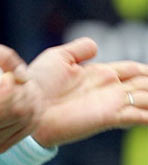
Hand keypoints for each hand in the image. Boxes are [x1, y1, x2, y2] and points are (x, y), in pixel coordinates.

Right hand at [0, 39, 43, 152]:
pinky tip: (20, 97)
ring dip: (30, 97)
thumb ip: (0, 56)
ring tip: (17, 84)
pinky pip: (29, 127)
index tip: (6, 76)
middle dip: (23, 90)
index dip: (8, 91)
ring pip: (26, 119)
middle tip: (14, 76)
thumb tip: (22, 75)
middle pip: (16, 113)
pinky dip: (32, 109)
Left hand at [28, 37, 147, 147]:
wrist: (29, 105)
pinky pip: (137, 116)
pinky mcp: (109, 118)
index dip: (145, 70)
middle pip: (143, 84)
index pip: (131, 69)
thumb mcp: (60, 57)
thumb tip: (97, 46)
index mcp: (99, 73)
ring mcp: (110, 104)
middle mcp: (109, 89)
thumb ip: (80, 49)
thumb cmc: (39, 81)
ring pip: (145, 99)